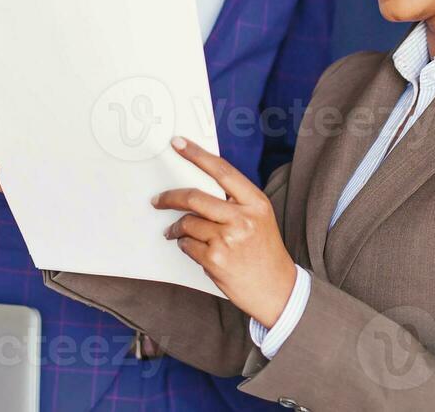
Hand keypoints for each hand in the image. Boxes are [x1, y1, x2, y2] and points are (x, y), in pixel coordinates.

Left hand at [155, 137, 296, 328]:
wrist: (277, 289)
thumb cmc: (265, 251)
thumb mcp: (259, 218)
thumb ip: (234, 202)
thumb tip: (197, 189)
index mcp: (255, 202)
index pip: (222, 171)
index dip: (197, 155)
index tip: (178, 143)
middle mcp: (242, 218)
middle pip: (194, 197)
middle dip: (170, 197)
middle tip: (157, 199)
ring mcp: (228, 239)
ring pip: (187, 223)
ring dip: (175, 228)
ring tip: (174, 232)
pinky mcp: (215, 260)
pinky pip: (187, 245)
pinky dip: (184, 245)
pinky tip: (192, 248)